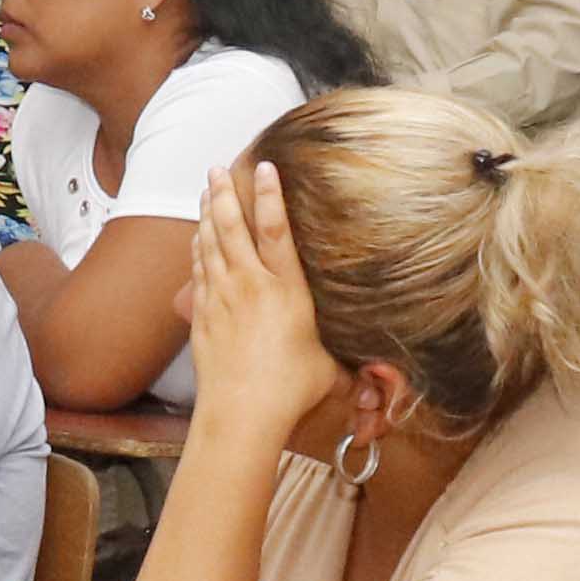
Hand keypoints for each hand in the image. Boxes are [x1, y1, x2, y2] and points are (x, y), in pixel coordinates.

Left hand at [179, 152, 341, 439]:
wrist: (241, 414)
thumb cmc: (291, 392)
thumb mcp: (332, 368)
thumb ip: (350, 356)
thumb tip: (381, 367)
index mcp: (286, 291)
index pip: (277, 230)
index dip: (272, 195)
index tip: (267, 166)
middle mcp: (250, 286)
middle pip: (232, 226)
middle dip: (225, 191)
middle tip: (219, 166)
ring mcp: (221, 298)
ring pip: (209, 243)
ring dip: (207, 213)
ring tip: (208, 189)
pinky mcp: (203, 315)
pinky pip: (199, 270)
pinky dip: (198, 248)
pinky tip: (198, 236)